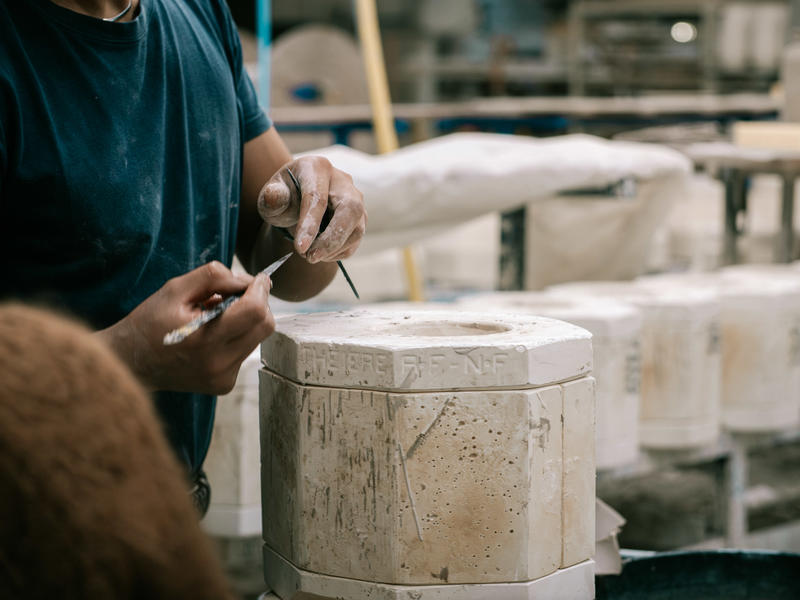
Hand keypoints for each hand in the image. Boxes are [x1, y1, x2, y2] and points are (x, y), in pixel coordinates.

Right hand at [97, 262, 274, 394]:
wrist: (130, 363)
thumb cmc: (149, 322)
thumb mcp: (175, 289)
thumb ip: (213, 277)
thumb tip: (248, 280)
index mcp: (204, 340)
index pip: (254, 312)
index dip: (260, 290)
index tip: (258, 278)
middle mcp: (218, 364)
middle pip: (264, 326)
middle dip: (257, 303)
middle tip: (235, 293)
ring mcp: (223, 378)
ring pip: (257, 338)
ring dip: (246, 320)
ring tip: (215, 315)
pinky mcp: (224, 384)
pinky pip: (245, 351)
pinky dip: (237, 336)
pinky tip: (212, 334)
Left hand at [256, 156, 365, 263]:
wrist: (298, 199)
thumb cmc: (284, 197)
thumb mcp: (272, 195)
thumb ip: (272, 197)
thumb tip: (274, 197)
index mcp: (317, 168)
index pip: (317, 198)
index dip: (310, 224)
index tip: (300, 248)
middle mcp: (343, 181)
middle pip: (349, 210)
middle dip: (331, 239)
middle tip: (310, 257)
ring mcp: (356, 200)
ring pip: (357, 229)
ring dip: (334, 249)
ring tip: (310, 256)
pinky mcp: (360, 218)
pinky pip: (355, 240)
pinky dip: (339, 252)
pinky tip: (321, 254)